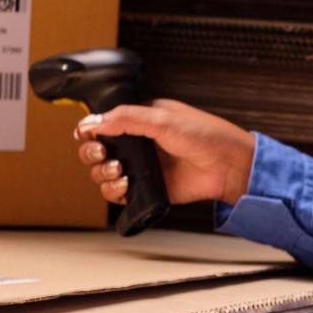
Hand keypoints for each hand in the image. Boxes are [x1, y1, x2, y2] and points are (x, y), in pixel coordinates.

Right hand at [74, 99, 256, 206]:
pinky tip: (126, 186)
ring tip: (119, 171)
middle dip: (92, 154)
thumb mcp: (163, 119)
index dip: (89, 130)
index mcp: (141, 121)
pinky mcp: (148, 189)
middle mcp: (139, 144)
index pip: (104, 124)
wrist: (227, 166)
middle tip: (102, 154)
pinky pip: (119, 194)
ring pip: (104, 174)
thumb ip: (126, 118)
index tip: (85, 134)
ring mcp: (142, 168)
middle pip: (97, 151)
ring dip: (103, 174)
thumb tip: (93, 121)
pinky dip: (115, 192)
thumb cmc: (207, 136)